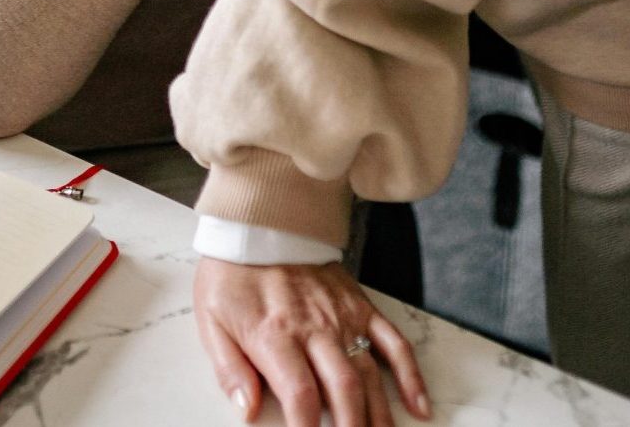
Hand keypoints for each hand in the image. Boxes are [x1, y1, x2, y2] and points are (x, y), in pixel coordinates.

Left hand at [194, 259, 428, 426]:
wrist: (258, 222)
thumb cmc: (232, 274)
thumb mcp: (211, 320)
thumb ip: (229, 370)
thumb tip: (246, 410)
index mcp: (275, 335)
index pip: (300, 394)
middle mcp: (314, 328)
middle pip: (343, 391)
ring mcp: (342, 317)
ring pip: (369, 376)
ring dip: (378, 417)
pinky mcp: (360, 306)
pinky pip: (392, 341)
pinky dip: (410, 375)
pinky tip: (418, 406)